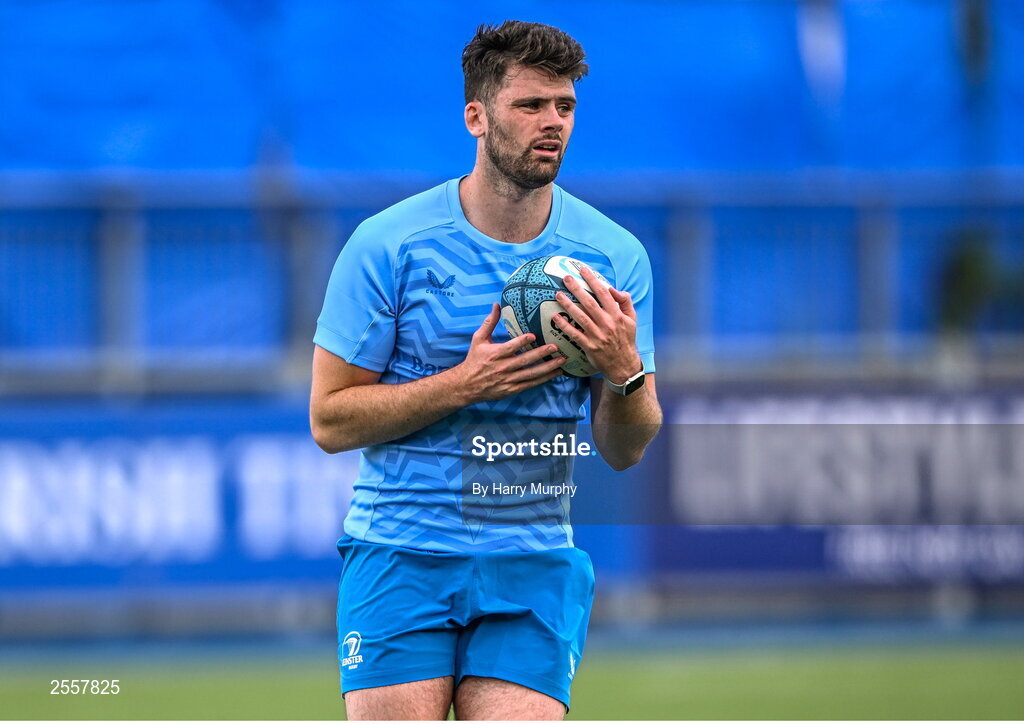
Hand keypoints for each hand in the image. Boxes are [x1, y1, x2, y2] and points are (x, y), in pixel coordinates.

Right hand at [452, 303, 565, 403]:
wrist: (466, 385)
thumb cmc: (474, 359)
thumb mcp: (479, 339)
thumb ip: (489, 322)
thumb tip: (497, 305)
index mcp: (495, 354)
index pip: (510, 347)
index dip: (521, 342)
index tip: (533, 335)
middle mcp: (503, 367)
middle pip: (524, 360)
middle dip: (541, 354)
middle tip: (556, 347)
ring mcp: (508, 380)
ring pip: (531, 374)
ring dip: (547, 368)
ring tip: (562, 361)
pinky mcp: (512, 389)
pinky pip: (530, 384)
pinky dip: (544, 379)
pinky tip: (555, 374)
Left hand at [554, 267, 641, 384]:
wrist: (624, 364)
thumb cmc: (626, 339)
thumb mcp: (632, 319)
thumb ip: (624, 301)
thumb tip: (612, 288)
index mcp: (617, 315)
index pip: (604, 293)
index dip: (593, 280)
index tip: (583, 270)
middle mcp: (607, 324)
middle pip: (589, 302)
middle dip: (577, 288)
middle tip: (566, 278)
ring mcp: (598, 335)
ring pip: (580, 317)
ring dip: (568, 305)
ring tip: (557, 294)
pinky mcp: (589, 346)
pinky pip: (574, 334)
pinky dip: (564, 326)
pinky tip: (555, 317)